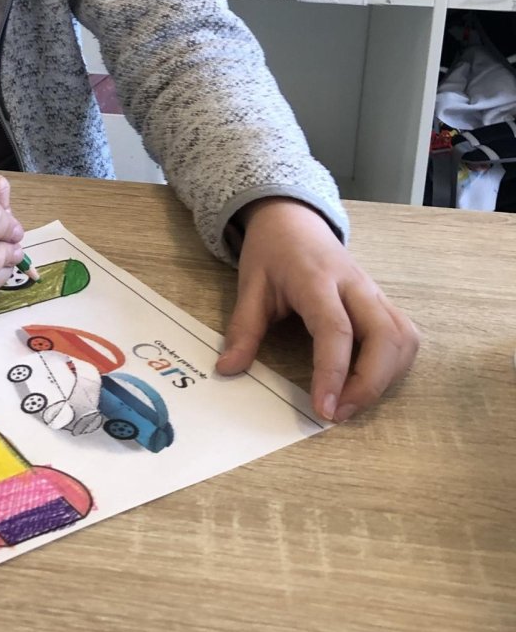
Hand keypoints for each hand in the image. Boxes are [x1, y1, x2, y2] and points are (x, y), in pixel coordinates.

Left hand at [215, 197, 418, 422]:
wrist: (294, 217)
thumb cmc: (272, 251)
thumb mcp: (250, 284)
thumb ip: (243, 328)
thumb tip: (228, 369)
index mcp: (317, 279)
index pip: (336, 329)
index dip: (333, 372)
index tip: (323, 409)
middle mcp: (355, 286)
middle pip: (386, 337)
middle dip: (370, 384)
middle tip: (338, 414)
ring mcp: (374, 292)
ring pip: (403, 338)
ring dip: (386, 378)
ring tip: (351, 402)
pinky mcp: (383, 301)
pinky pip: (404, 336)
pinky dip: (395, 365)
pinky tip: (368, 381)